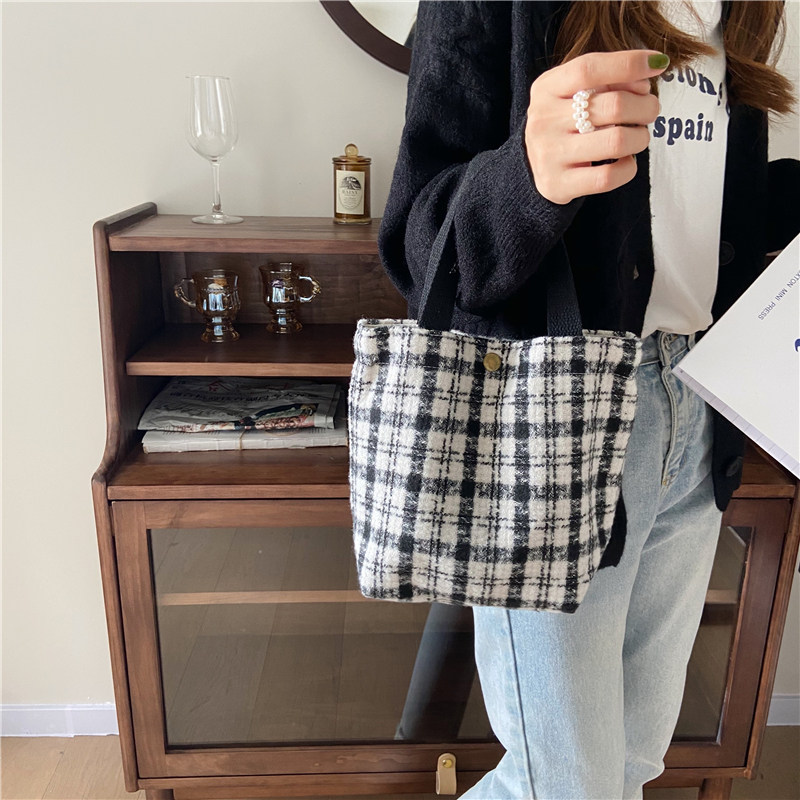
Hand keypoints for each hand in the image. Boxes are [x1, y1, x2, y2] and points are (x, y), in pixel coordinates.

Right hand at [525, 50, 669, 204]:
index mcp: (546, 89)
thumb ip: (607, 79)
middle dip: (645, 106)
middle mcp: (544, 120)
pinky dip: (628, 168)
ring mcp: (549, 155)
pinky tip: (625, 161)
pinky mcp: (558, 185)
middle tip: (650, 110)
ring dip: (640, 137)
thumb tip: (646, 79)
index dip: (629, 63)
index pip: (589, 69)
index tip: (658, 64)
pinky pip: (608, 177)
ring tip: (638, 136)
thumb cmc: (564, 122)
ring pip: (617, 141)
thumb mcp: (573, 91)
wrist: (532, 167)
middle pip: (613, 106)